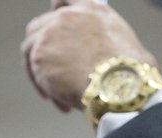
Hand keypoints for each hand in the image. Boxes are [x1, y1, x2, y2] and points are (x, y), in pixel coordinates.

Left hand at [22, 0, 156, 112]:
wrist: (119, 87)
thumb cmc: (130, 73)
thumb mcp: (124, 42)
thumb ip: (106, 40)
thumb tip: (108, 58)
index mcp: (91, 9)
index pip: (63, 1)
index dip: (54, 13)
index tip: (50, 28)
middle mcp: (67, 16)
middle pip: (39, 26)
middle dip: (42, 50)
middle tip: (52, 74)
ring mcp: (49, 34)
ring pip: (31, 50)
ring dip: (42, 74)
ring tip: (59, 97)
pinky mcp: (39, 55)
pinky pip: (34, 74)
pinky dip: (45, 89)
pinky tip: (63, 104)